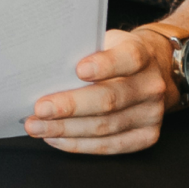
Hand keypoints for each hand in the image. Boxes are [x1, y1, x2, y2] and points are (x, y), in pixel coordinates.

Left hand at [23, 28, 175, 153]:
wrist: (151, 71)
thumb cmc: (114, 54)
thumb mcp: (103, 41)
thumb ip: (82, 50)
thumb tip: (44, 66)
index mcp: (141, 55)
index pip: (127, 59)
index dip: (104, 65)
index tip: (78, 70)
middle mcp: (150, 86)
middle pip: (110, 100)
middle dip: (70, 106)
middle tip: (40, 109)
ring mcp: (151, 114)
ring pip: (106, 127)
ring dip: (66, 129)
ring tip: (37, 126)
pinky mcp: (146, 136)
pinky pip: (110, 146)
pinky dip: (79, 144)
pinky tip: (55, 138)